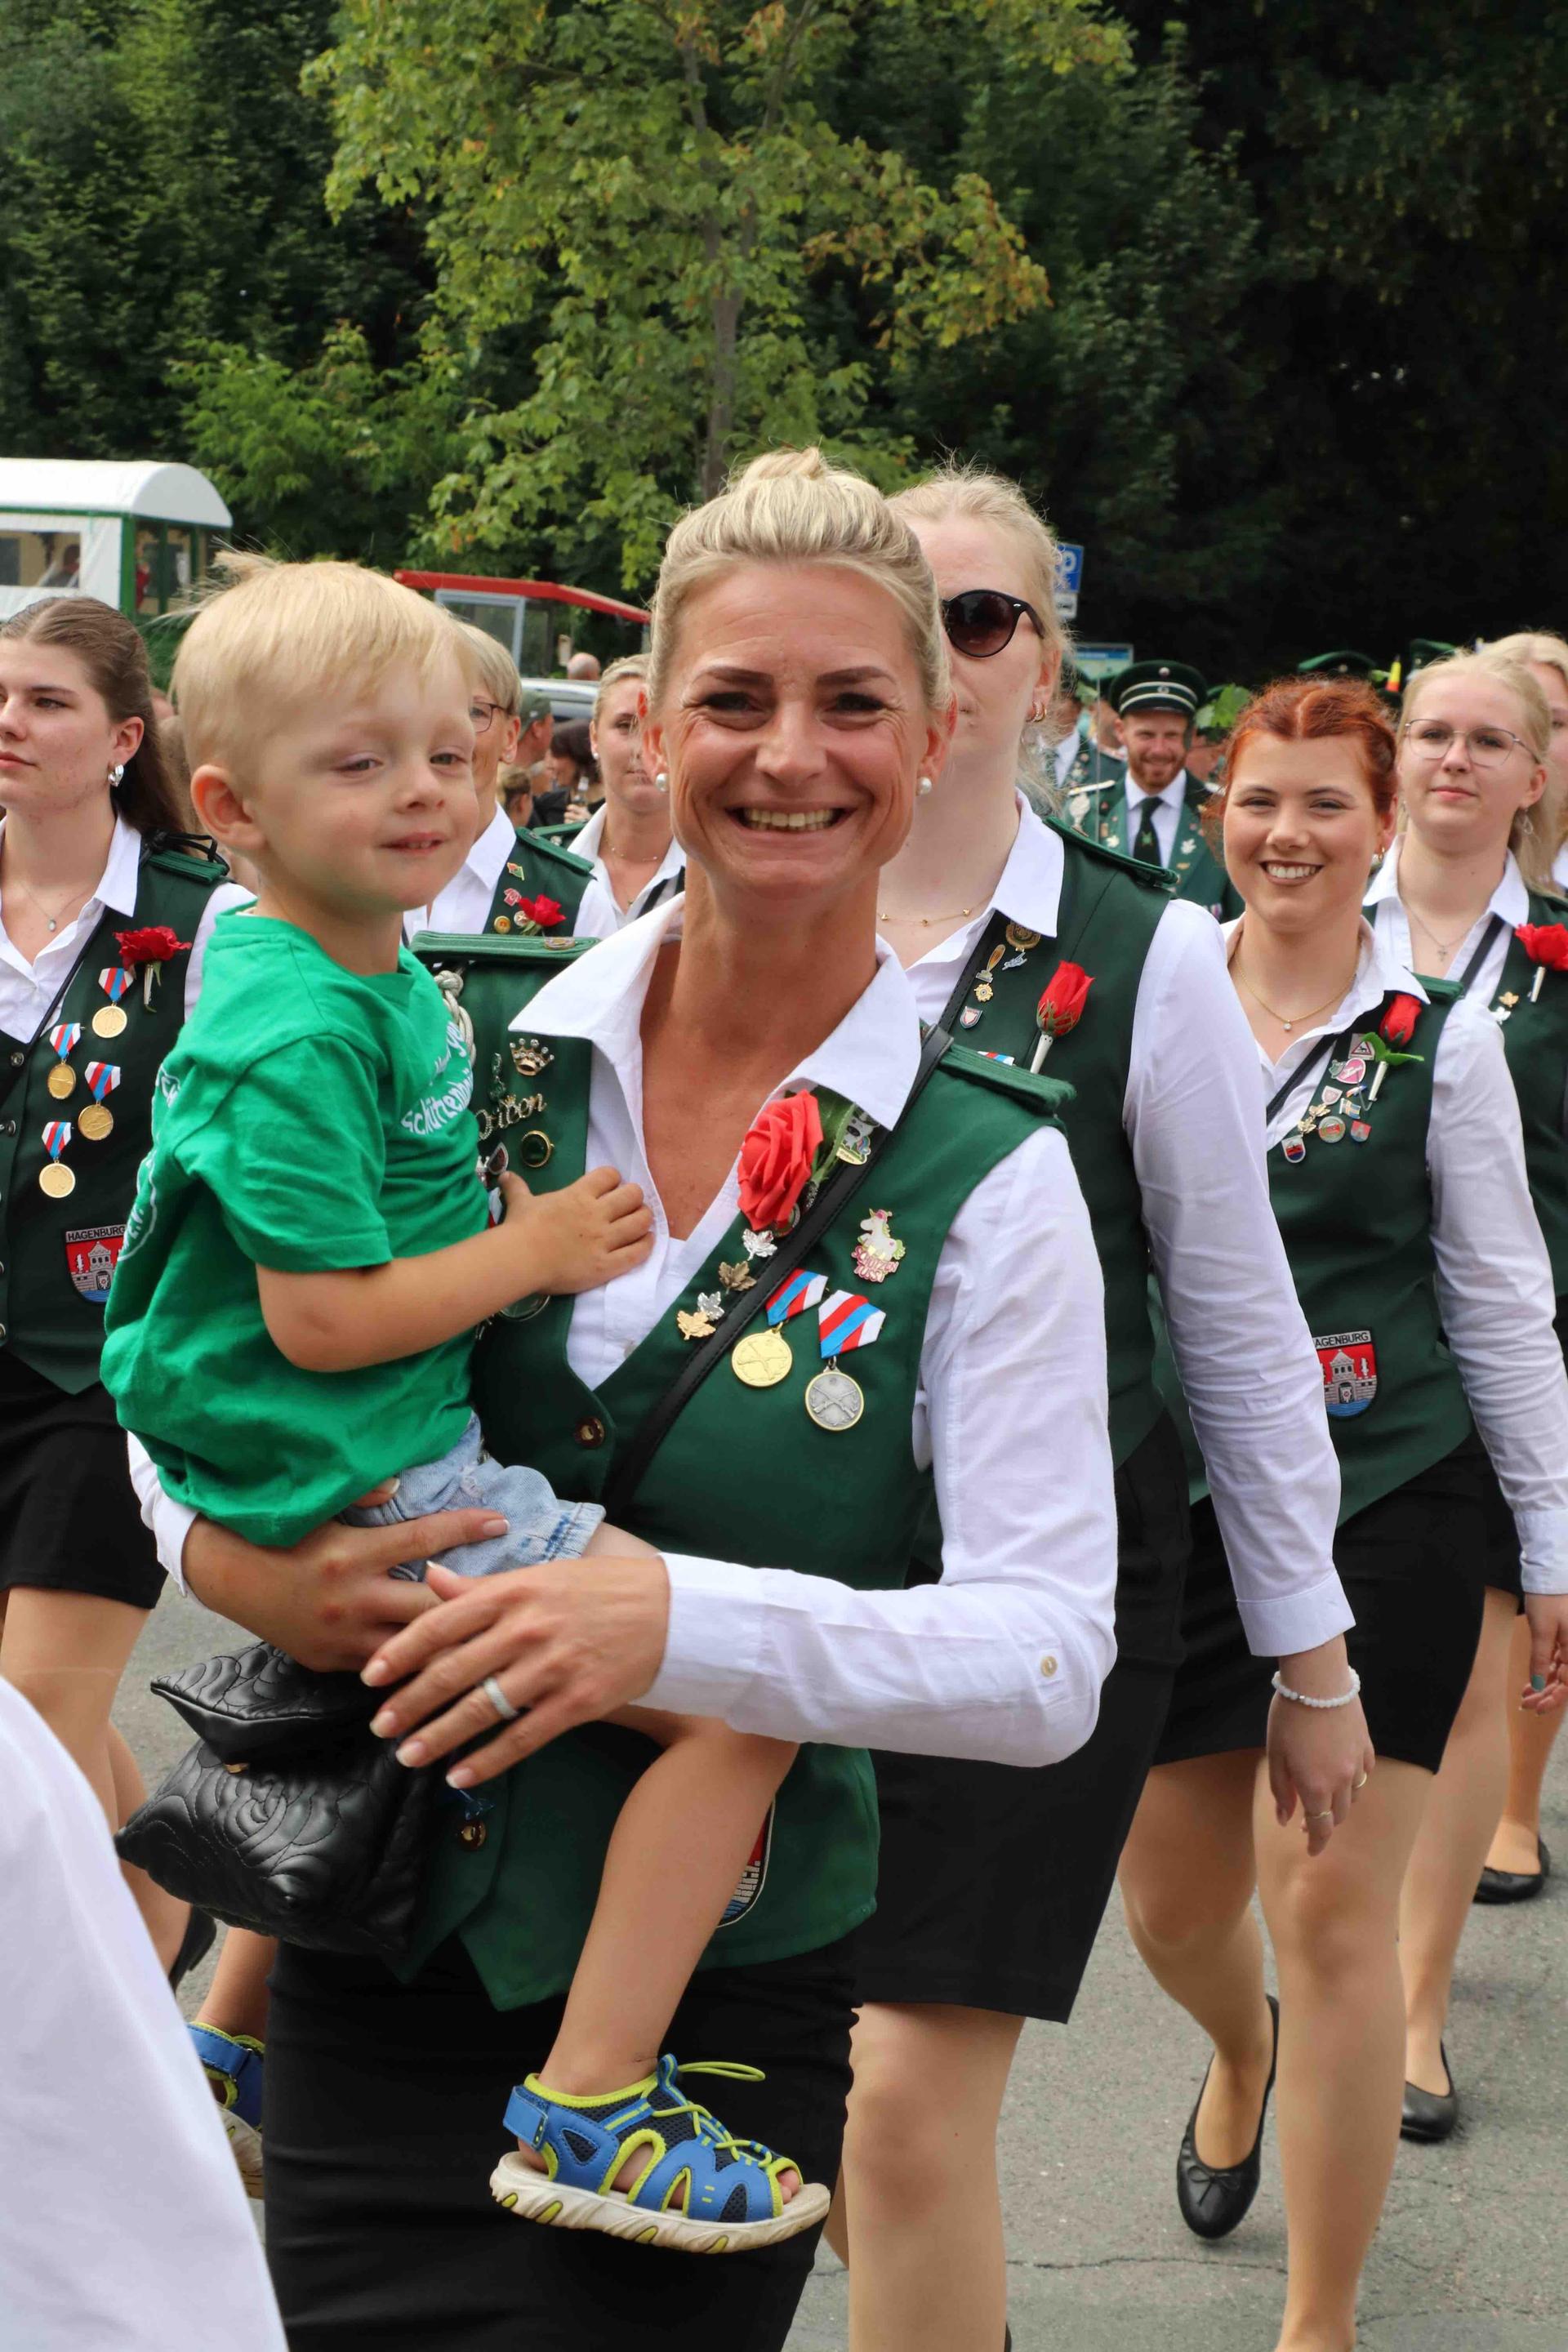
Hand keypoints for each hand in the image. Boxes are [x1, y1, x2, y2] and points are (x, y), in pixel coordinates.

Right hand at [182, 1482, 512, 1671]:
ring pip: (410, 1651)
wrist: (223, 1573)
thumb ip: (361, 1494)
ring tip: (492, 1646)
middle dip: (472, 1607)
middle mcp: (352, 1600)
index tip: (501, 1523)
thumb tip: (400, 1483)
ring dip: (448, 1647)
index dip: (465, 1529)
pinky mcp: (330, 1662)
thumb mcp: (316, 1505)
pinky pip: (382, 1668)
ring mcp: (342, 1637)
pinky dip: (410, 1664)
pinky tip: (444, 1666)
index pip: (424, 1540)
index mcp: (353, 1554)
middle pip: (429, 1610)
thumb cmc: (276, 1530)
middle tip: (514, 1603)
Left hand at [360, 1552, 670, 1784]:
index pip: (441, 1622)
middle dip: (410, 1703)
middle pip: (453, 1671)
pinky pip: (522, 1737)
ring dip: (439, 1736)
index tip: (370, 1677)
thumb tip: (431, 1580)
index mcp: (513, 1591)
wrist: (670, 1612)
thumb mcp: (539, 1576)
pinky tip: (460, 1774)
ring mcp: (553, 1667)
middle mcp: (528, 1628)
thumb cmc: (599, 1589)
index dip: (401, 1652)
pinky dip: (487, 1760)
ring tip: (408, 1755)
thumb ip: (482, 1587)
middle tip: (380, 1726)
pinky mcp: (577, 1701)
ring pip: (482, 1709)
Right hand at [496, 1164, 652, 1295]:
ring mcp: (604, 1240)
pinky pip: (637, 1252)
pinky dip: (647, 1245)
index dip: (613, 1179)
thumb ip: (517, 1188)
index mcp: (578, 1195)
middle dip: (635, 1197)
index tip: (611, 1187)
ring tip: (641, 1222)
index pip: (609, 1175)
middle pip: (632, 1195)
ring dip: (644, 1219)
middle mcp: (597, 1213)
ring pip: (640, 1222)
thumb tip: (505, 1175)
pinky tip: (647, 1241)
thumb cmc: (520, 1228)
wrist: (520, 1259)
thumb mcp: (520, 1203)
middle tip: (631, 1205)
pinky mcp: (607, 1265)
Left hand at [1265, 1638, 1375, 1857]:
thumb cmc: (1290, 1717)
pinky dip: (1356, 1781)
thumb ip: (1282, 1790)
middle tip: (1308, 1822)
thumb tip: (1284, 1819)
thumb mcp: (1276, 1755)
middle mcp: (1342, 1781)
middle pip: (1339, 1814)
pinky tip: (1346, 1774)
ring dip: (1341, 1803)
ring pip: (1355, 1796)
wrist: (1318, 1682)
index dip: (1316, 1842)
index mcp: (1316, 1787)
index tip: (1311, 1850)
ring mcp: (1357, 1763)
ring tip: (1326, 1798)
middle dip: (1325, 1823)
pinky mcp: (1366, 1745)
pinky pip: (1365, 1773)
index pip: (1321, 1827)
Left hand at [1522, 1594, 1567, 1712]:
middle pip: (1565, 1681)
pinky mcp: (1563, 1640)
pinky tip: (1532, 1682)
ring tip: (1525, 1696)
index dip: (1555, 1699)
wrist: (1549, 1576)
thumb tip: (1539, 1686)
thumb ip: (1541, 1658)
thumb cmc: (1548, 1599)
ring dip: (1544, 1686)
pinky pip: (1556, 1662)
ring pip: (1560, 1673)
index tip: (1538, 1709)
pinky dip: (1544, 1672)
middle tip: (1526, 1705)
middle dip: (1547, 1695)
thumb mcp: (1543, 1630)